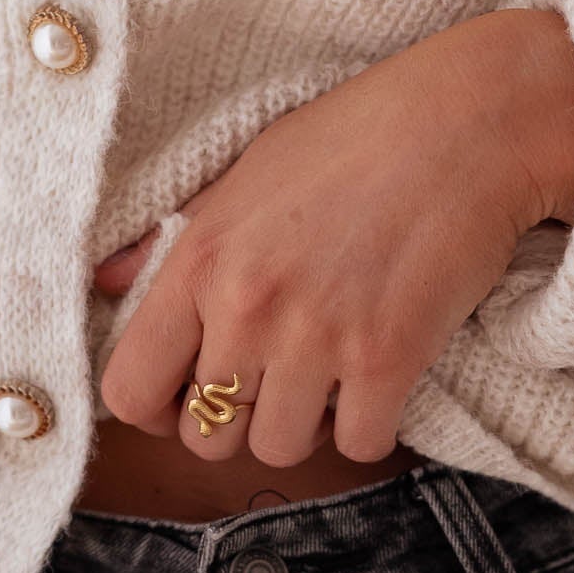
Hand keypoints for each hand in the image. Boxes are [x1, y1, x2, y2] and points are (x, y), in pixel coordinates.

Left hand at [95, 7, 573, 464]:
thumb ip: (172, 238)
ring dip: (305, 426)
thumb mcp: (244, 170)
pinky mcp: (390, 358)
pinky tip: (380, 378)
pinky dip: (371, 425)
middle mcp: (247, 306)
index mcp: (200, 259)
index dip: (157, 408)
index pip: (129, 390)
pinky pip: (359, 444)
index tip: (191, 392)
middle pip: (206, 438)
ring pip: (279, 450)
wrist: (469, 122)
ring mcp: (318, 336)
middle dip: (237, 421)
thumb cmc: (355, 137)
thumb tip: (104, 282)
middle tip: (275, 381)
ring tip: (330, 374)